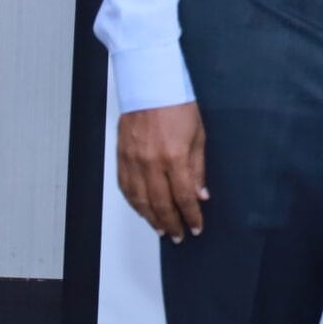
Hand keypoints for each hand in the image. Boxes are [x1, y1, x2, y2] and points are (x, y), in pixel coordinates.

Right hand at [117, 102, 207, 242]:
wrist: (150, 87)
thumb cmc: (178, 106)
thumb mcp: (198, 136)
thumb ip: (198, 168)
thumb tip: (201, 195)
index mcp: (174, 157)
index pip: (184, 196)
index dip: (190, 215)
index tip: (196, 227)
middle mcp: (151, 163)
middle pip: (160, 203)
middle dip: (171, 223)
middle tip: (179, 235)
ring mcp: (133, 162)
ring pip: (139, 200)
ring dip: (150, 218)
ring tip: (161, 229)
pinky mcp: (121, 158)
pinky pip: (125, 188)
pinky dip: (134, 203)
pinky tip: (142, 210)